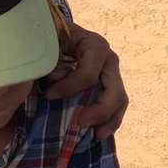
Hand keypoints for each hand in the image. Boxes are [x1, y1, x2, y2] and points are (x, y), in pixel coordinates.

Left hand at [47, 23, 127, 138]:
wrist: (58, 32)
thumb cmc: (51, 37)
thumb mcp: (48, 42)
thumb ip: (48, 59)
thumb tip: (52, 78)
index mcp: (94, 45)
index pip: (88, 74)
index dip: (69, 88)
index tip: (49, 96)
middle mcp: (108, 59)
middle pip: (114, 90)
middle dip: (100, 110)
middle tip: (81, 123)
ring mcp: (111, 72)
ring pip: (119, 99)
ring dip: (110, 119)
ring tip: (97, 135)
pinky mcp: (109, 84)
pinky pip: (116, 104)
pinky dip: (110, 119)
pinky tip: (100, 132)